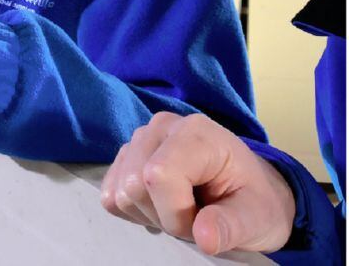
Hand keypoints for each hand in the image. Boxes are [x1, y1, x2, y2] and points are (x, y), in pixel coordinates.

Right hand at [100, 112, 294, 254]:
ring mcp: (139, 139)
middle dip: (163, 216)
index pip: (157, 176)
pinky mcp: (125, 156)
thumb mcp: (256, 218)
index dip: (175, 213)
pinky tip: (161, 204)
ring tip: (180, 208)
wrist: (246, 191)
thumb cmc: (254, 201)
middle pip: (133, 185)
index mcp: (197, 134)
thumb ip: (231, 226)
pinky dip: (133, 209)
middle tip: (194, 217)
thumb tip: (204, 238)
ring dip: (149, 214)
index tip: (203, 222)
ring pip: (119, 192)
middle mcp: (161, 127)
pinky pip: (109, 193)